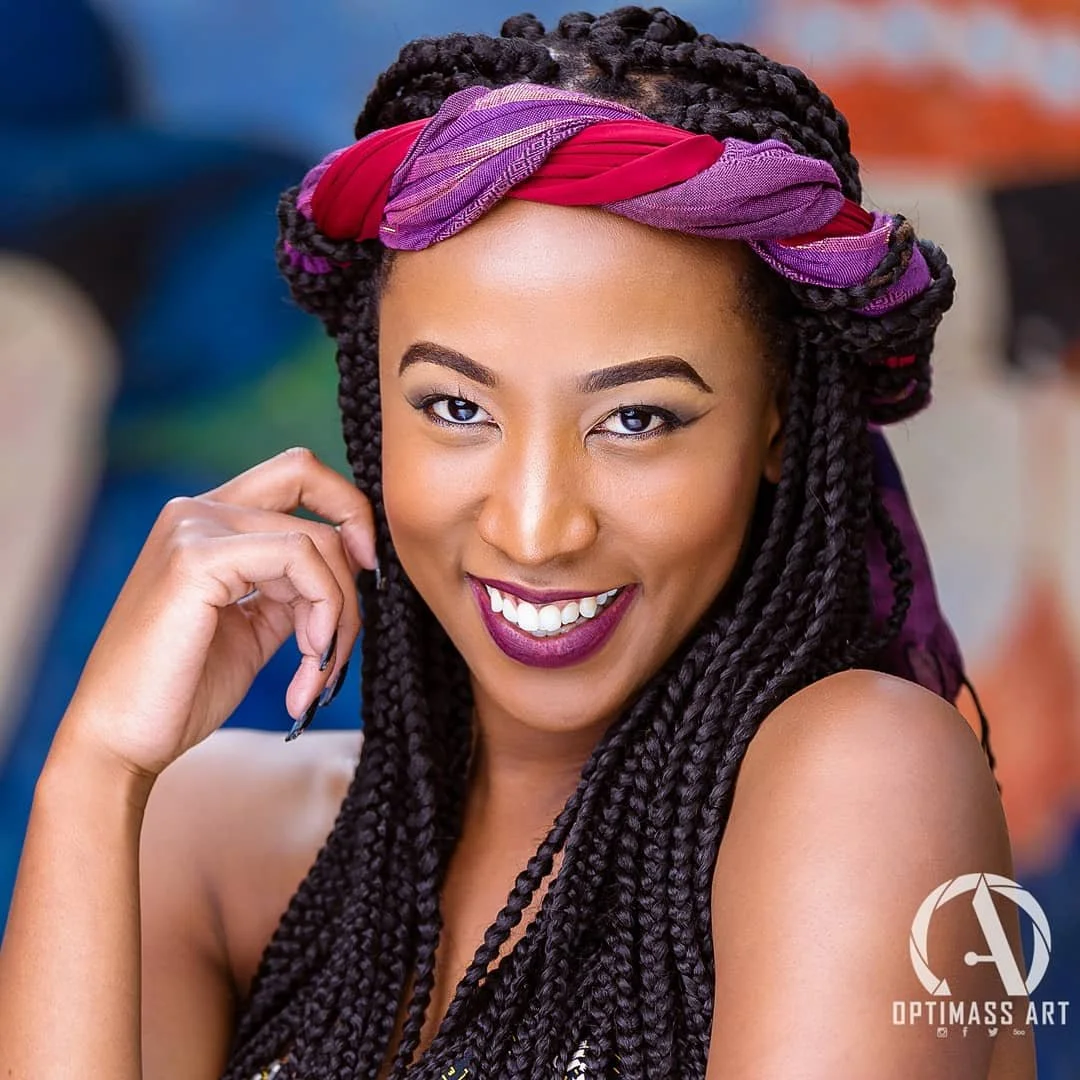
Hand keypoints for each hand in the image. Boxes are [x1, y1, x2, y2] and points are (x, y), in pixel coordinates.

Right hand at [54, 447, 376, 780]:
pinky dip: (323, 614)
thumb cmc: (183, 690)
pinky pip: (298, 559)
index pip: (297, 473)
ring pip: (316, 541)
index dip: (347, 508)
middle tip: (348, 632)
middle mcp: (196, 511)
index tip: (369, 568)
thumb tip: (356, 562)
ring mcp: (192, 528)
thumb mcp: (256, 625)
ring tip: (319, 675)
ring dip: (339, 616)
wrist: (122, 742)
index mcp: (208, 522)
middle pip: (313, 489)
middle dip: (353, 562)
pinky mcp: (197, 558)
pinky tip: (308, 668)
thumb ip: (294, 587)